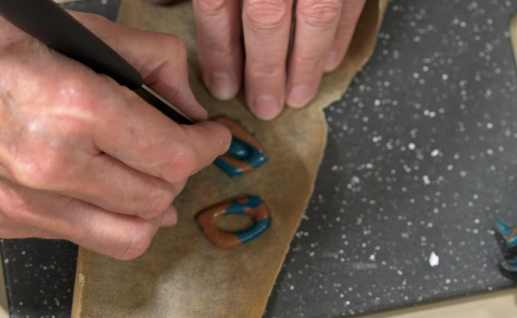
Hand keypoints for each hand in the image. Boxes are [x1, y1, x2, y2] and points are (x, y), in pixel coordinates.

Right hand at [0, 3, 230, 259]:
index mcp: (74, 109)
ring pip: (127, 238)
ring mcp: (24, 200)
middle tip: (178, 153)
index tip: (213, 139)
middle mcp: (48, 164)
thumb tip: (192, 106)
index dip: (207, 148)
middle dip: (179, 174)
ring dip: (150, 211)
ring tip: (152, 185)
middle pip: (157, 200)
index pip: (173, 157)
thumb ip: (155, 64)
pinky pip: (82, 239)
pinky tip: (103, 192)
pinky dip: (105, 219)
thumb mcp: (86, 31)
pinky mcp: (7, 219)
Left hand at [189, 0, 366, 119]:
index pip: (219, 6)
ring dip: (305, 64)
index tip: (222, 86)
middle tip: (264, 107)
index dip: (220, 50)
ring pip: (314, 18)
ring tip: (297, 98)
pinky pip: (349, 5)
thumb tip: (167, 3)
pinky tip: (329, 62)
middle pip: (266, 21)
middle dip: (265, 71)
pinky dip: (340, 37)